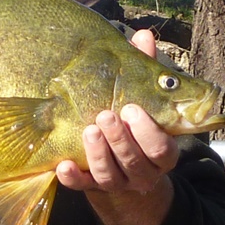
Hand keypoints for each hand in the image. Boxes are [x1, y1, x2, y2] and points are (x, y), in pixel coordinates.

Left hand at [55, 29, 177, 224]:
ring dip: (98, 153)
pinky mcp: (91, 187)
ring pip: (109, 175)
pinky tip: (63, 165)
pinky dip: (72, 177)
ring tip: (88, 130)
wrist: (122, 170)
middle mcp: (142, 172)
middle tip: (106, 115)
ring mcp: (116, 183)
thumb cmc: (133, 126)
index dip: (147, 131)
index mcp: (161, 152)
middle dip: (120, 139)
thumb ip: (144, 74)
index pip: (161, 148)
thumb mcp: (141, 102)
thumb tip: (144, 37)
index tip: (131, 108)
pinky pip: (81, 186)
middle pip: (135, 161)